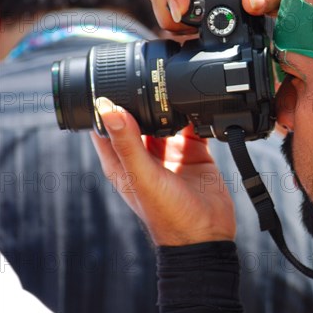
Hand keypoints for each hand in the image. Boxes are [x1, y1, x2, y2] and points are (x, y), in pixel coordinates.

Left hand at [90, 97, 235, 245]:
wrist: (207, 236)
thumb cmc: (168, 217)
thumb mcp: (142, 177)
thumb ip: (127, 144)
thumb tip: (108, 108)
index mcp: (122, 161)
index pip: (106, 126)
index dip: (105, 105)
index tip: (110, 83)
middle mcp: (144, 155)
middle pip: (137, 117)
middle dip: (142, 98)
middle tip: (149, 76)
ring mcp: (170, 153)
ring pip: (166, 118)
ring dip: (170, 105)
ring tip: (174, 88)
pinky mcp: (194, 153)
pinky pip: (193, 126)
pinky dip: (196, 115)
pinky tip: (198, 106)